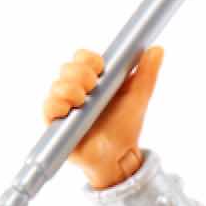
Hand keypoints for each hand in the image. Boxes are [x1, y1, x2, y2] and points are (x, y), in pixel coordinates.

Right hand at [43, 45, 163, 189]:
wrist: (119, 156)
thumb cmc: (125, 126)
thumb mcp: (139, 97)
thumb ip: (147, 73)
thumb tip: (157, 49)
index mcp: (93, 79)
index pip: (82, 57)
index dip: (89, 59)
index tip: (100, 68)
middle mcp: (75, 89)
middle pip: (67, 68)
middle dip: (81, 74)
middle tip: (92, 87)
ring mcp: (64, 105)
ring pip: (57, 85)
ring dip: (70, 89)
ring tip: (83, 101)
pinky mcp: (55, 123)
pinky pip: (48, 107)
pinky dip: (56, 104)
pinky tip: (69, 108)